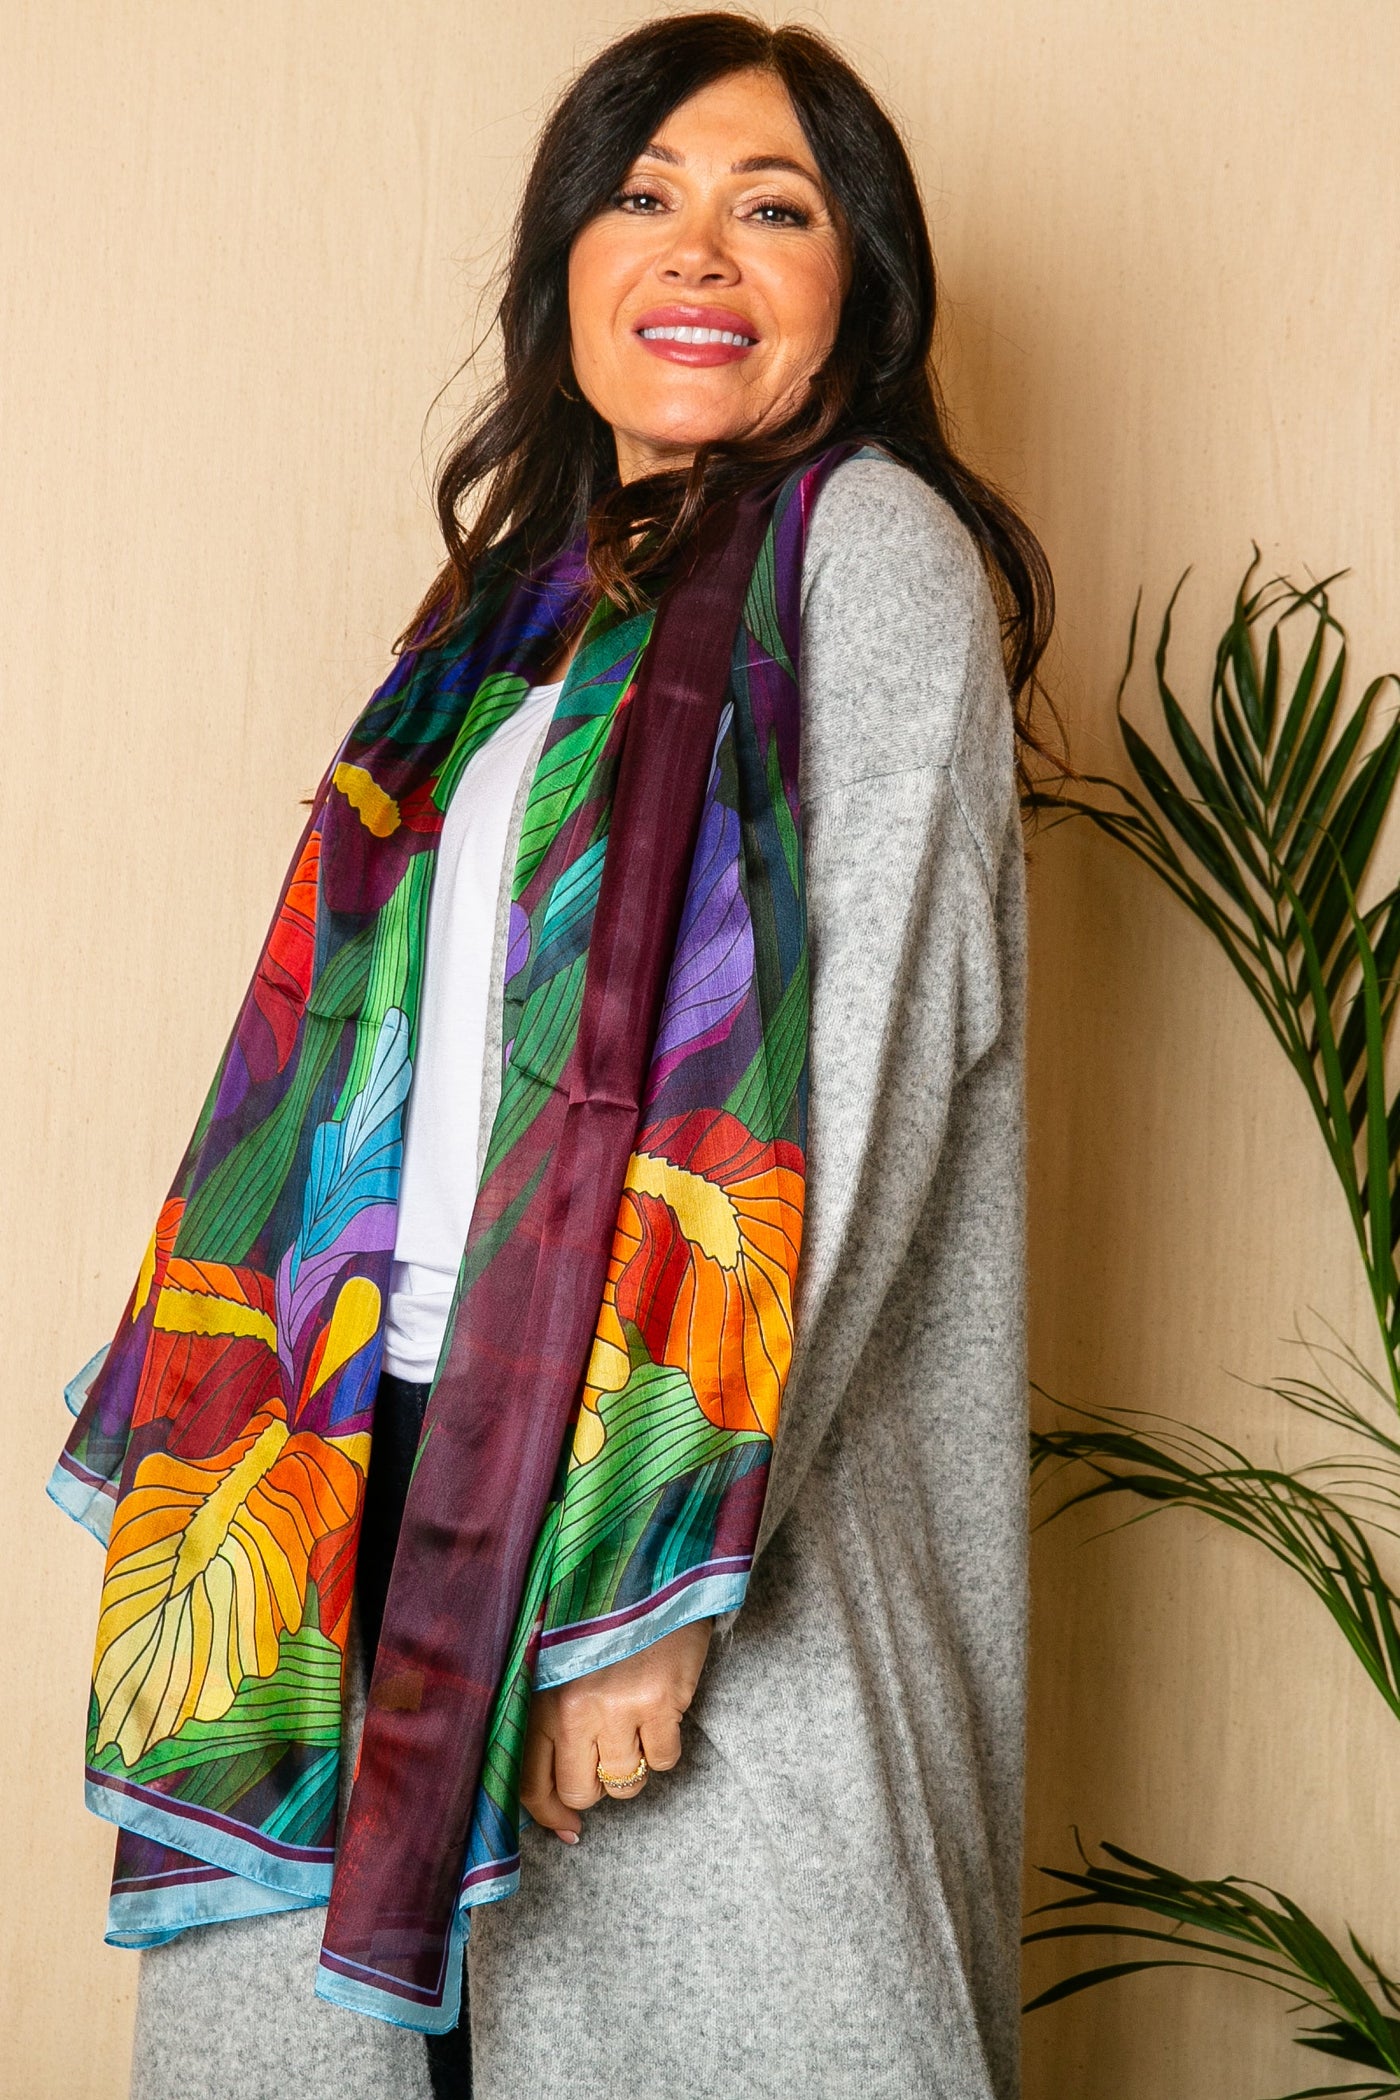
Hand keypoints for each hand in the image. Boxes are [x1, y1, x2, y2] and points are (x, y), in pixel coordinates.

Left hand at [519, 1617, 712, 1843]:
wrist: (650, 1570)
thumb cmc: (599, 1618)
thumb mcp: (555, 1660)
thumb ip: (545, 1717)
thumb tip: (552, 1797)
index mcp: (539, 1698)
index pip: (532, 1785)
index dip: (551, 1815)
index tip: (569, 1827)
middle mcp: (573, 1710)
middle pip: (581, 1792)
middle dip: (594, 1786)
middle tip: (604, 1756)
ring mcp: (619, 1708)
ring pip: (624, 1783)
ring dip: (631, 1768)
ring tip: (634, 1728)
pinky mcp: (661, 1701)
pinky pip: (664, 1760)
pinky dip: (664, 1747)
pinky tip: (660, 1712)